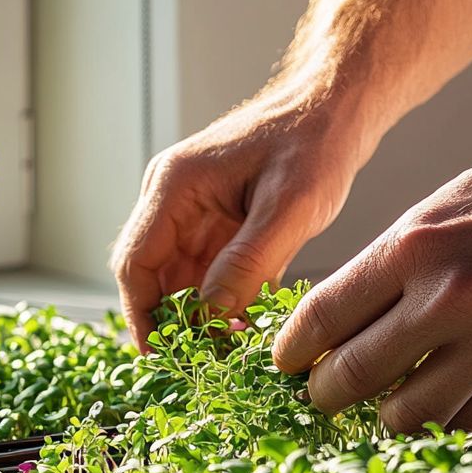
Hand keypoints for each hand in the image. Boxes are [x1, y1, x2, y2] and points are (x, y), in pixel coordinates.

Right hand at [111, 85, 372, 350]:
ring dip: (198, 319)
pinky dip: (221, 306)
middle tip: (198, 364)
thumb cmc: (314, 142)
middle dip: (171, 323)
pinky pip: (207, 277)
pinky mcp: (218, 228)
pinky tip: (245, 329)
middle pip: (151, 277)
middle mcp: (172, 202)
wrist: (336, 108)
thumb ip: (248, 262)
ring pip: (179, 282)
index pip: (135, 263)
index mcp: (173, 187)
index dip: (141, 315)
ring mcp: (193, 215)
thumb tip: (210, 314)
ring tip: (226, 353)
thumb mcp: (289, 207)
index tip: (161, 356)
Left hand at [272, 125, 471, 432]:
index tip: (284, 365)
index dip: (292, 351)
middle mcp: (452, 296)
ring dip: (385, 416)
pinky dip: (442, 420)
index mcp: (416, 246)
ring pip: (406, 415)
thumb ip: (390, 263)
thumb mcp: (448, 206)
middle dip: (324, 394)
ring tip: (384, 402)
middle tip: (321, 396)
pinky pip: (464, 423)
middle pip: (352, 375)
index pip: (322, 316)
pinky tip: (438, 401)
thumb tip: (334, 321)